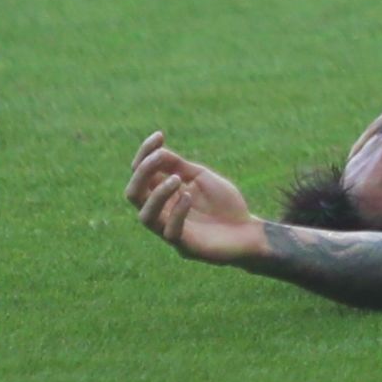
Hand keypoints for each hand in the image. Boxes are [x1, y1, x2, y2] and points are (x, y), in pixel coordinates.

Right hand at [124, 131, 261, 265]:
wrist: (247, 230)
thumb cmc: (223, 204)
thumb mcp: (201, 178)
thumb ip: (179, 166)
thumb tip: (158, 152)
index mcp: (164, 194)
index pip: (141, 175)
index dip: (145, 154)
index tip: (159, 136)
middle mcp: (161, 212)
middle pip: (134, 194)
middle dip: (143, 172)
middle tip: (160, 156)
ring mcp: (169, 231)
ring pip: (145, 215)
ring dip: (158, 194)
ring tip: (177, 179)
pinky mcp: (184, 246)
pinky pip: (170, 232)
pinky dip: (178, 212)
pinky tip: (189, 196)